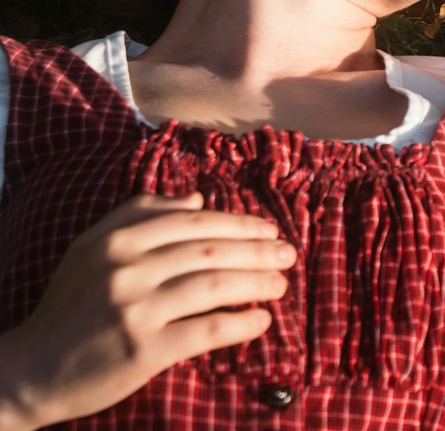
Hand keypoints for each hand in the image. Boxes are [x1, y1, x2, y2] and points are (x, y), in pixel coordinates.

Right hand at [0, 193, 294, 429]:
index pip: (194, 222)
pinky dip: (242, 324)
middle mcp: (126, 269)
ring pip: (215, 286)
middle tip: (288, 254)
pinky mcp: (144, 349)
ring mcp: (135, 309)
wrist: (32, 368)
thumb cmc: (70, 305)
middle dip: (258, 250)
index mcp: (117, 240)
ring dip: (257, 283)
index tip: (269, 230)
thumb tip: (196, 199)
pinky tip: (262, 321)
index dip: (239, 224)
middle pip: (210, 251)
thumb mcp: (91, 249)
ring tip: (281, 284)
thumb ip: (139, 215)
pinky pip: (208, 330)